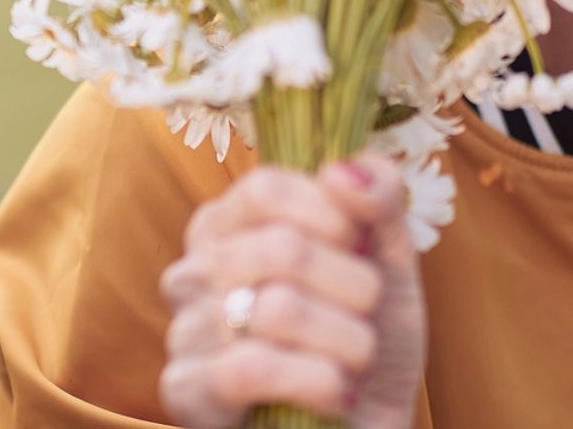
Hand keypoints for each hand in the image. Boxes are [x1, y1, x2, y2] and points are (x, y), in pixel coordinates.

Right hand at [157, 153, 425, 428]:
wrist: (366, 428)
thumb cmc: (368, 344)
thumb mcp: (388, 263)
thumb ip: (379, 200)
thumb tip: (344, 170)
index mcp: (228, 226)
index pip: (265, 187)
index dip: (332, 216)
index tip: (362, 248)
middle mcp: (194, 271)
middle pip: (280, 247)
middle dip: (353, 289)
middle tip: (365, 321)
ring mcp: (184, 330)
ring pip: (278, 309)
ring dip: (347, 344)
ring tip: (353, 365)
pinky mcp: (185, 390)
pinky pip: (251, 368)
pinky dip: (317, 383)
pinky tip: (335, 396)